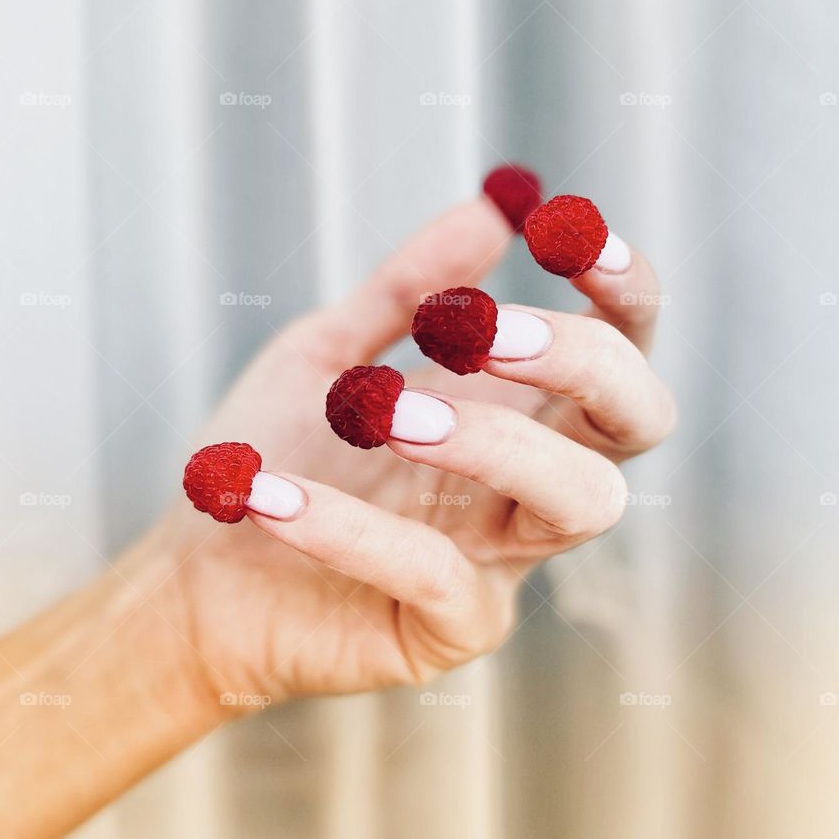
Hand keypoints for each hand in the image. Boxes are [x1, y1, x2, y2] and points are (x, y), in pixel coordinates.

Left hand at [148, 195, 674, 711]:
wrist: (201, 574)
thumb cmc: (279, 454)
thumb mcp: (327, 354)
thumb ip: (402, 291)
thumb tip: (490, 208)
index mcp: (516, 411)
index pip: (620, 348)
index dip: (623, 290)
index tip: (563, 225)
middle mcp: (528, 484)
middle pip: (636, 420)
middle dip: (580, 358)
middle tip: (480, 330)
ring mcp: (503, 562)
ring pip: (578, 500)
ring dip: (492, 440)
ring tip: (379, 409)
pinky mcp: (451, 631)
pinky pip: (437, 576)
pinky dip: (351, 526)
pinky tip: (268, 491)